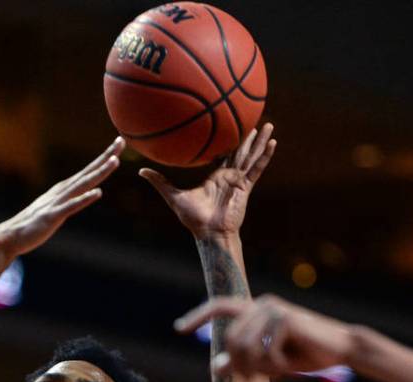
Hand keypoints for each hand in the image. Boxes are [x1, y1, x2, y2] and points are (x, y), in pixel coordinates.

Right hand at [0, 138, 124, 257]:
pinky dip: (84, 199)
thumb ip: (67, 200)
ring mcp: (57, 202)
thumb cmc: (33, 224)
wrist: (11, 236)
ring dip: (99, 173)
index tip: (118, 144)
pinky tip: (97, 193)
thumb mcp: (54, 208)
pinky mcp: (52, 216)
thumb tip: (79, 195)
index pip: (88, 171)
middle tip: (121, 142)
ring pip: (83, 185)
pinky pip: (72, 207)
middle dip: (106, 157)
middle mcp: (62, 191)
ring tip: (115, 162)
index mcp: (64, 189)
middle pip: (88, 172)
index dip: (103, 158)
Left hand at [139, 123, 275, 237]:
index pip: (223, 154)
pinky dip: (265, 156)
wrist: (208, 232)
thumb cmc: (192, 217)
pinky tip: (272, 143)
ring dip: (260, 141)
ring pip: (251, 156)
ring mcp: (239, 180)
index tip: (230, 126)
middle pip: (240, 151)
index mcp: (215, 176)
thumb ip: (160, 181)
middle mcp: (229, 176)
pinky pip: (257, 168)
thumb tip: (140, 171)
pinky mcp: (246, 186)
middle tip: (253, 118)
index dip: (227, 141)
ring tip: (269, 125)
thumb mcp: (173, 195)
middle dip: (247, 137)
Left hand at [175, 294, 353, 376]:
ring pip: (245, 347)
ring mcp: (273, 309)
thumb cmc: (304, 354)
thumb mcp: (269, 362)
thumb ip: (243, 362)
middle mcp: (262, 304)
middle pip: (231, 340)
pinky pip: (265, 351)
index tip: (179, 329)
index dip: (198, 316)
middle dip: (240, 364)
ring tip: (278, 369)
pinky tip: (289, 364)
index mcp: (256, 309)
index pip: (219, 306)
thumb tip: (215, 366)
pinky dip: (275, 365)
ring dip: (259, 367)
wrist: (341, 349)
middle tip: (255, 377)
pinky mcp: (284, 318)